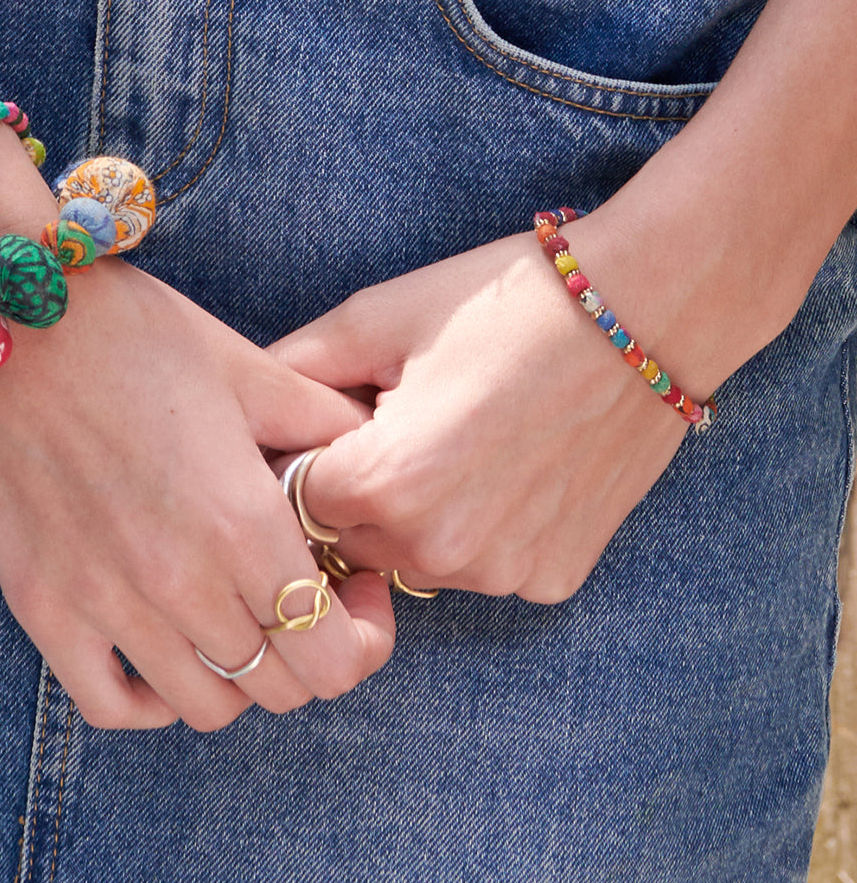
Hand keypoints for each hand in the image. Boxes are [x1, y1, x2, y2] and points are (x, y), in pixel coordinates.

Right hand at [0, 259, 395, 729]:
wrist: (0, 316)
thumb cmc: (127, 330)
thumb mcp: (242, 366)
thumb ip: (318, 420)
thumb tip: (368, 448)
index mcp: (240, 519)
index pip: (334, 655)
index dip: (364, 634)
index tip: (354, 585)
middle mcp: (176, 580)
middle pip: (279, 687)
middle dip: (310, 650)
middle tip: (301, 591)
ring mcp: (101, 602)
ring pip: (205, 706)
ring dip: (239, 672)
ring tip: (234, 611)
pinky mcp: (38, 604)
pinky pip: (107, 704)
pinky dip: (150, 696)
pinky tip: (164, 645)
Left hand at [268, 220, 706, 602]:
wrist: (648, 310)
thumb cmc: (503, 303)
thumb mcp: (377, 318)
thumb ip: (289, 371)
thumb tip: (234, 408)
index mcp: (382, 484)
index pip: (290, 501)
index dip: (301, 458)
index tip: (326, 424)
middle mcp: (437, 549)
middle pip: (346, 539)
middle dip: (352, 492)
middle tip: (397, 424)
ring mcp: (501, 573)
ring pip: (413, 561)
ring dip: (413, 518)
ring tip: (459, 440)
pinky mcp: (552, 579)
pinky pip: (481, 567)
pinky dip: (479, 532)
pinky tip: (510, 467)